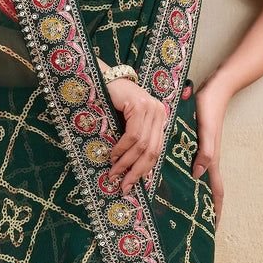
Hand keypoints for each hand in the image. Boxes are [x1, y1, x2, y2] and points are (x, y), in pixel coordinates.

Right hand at [103, 77, 170, 194]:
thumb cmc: (112, 103)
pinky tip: (113, 155)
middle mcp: (159, 113)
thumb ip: (133, 142)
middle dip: (136, 171)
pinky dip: (122, 148)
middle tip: (123, 184)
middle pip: (152, 150)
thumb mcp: (127, 124)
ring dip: (126, 162)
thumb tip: (128, 171)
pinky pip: (133, 134)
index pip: (156, 150)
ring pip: (142, 145)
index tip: (130, 184)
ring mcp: (151, 108)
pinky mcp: (140, 105)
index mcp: (159, 119)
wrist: (103, 78)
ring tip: (114, 172)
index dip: (144, 170)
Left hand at [189, 75, 228, 225]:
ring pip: (196, 181)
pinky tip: (172, 180)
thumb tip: (198, 176)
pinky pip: (189, 167)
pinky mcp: (193, 145)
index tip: (213, 231)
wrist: (213, 89)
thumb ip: (204, 152)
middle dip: (203, 210)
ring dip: (191, 195)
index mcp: (211, 161)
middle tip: (191, 228)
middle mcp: (206, 161)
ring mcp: (200, 153)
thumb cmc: (209, 109)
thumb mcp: (205, 131)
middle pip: (206, 192)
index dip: (216, 213)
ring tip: (179, 210)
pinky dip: (184, 177)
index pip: (216, 193)